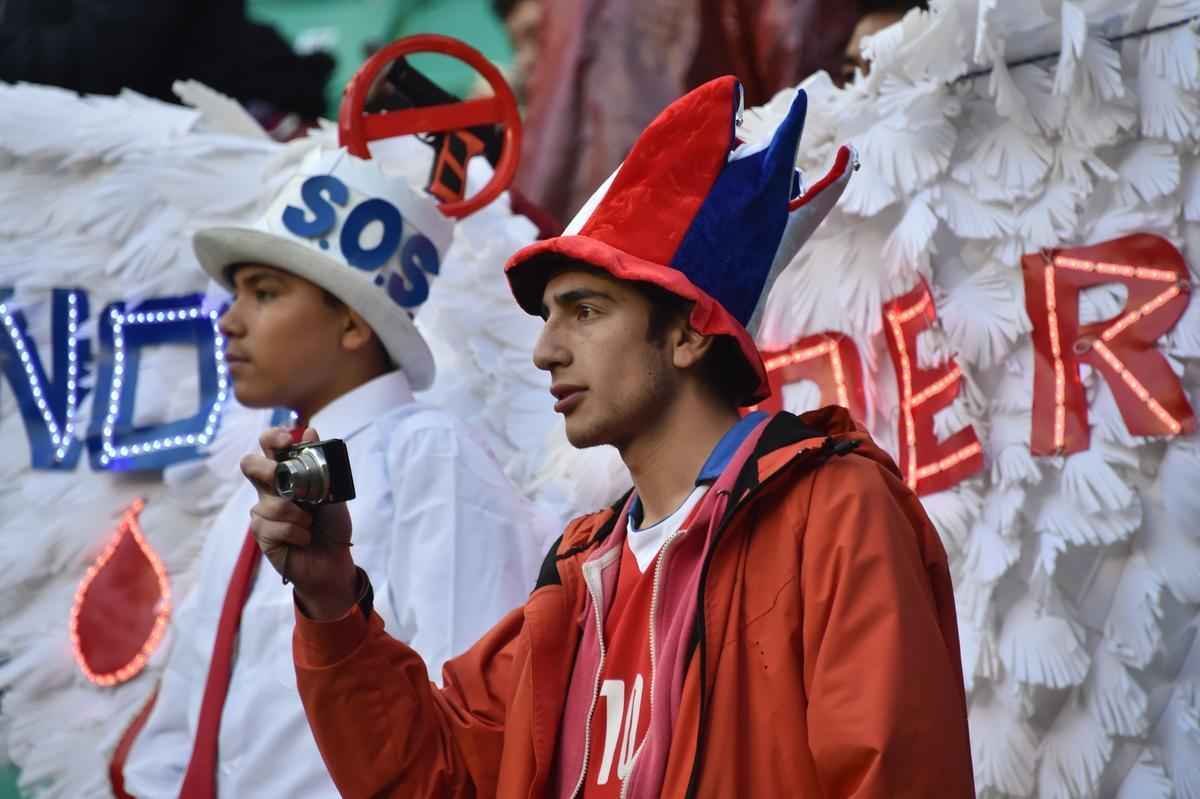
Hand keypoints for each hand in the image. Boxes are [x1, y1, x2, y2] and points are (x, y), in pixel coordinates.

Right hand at [241, 426, 358, 618]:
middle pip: (249, 465)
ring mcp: (263, 512)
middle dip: (265, 468)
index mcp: (287, 474)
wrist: (334, 560)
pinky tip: (303, 539)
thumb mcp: (333, 492)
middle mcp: (270, 490)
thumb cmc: (332, 524)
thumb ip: (322, 464)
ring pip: (268, 503)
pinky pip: (272, 526)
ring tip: (310, 523)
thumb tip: (310, 430)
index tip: (287, 441)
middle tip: (281, 476)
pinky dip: (295, 532)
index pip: (269, 447)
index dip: (272, 438)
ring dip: (296, 514)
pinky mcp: (262, 535)